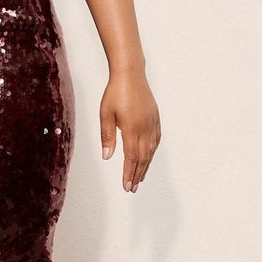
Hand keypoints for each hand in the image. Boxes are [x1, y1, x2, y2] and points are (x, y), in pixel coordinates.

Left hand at [99, 69, 160, 192]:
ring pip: (150, 150)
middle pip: (142, 157)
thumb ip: (107, 136)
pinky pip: (156, 139)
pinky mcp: (155, 118)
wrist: (130, 74)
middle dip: (137, 174)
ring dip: (145, 165)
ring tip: (140, 177)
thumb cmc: (115, 92)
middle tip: (132, 187)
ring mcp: (152, 123)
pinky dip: (152, 151)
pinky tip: (149, 156)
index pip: (131, 157)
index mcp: (131, 129)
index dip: (129, 173)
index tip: (127, 186)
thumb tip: (107, 156)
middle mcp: (144, 128)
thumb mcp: (105, 114)